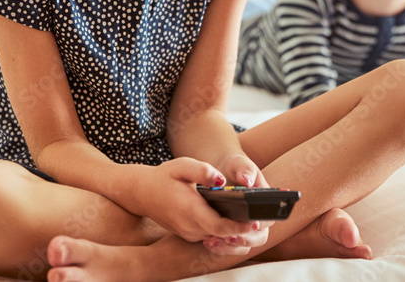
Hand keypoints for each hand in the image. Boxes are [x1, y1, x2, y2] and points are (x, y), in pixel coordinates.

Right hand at [127, 158, 262, 250]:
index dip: (239, 227)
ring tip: (254, 222)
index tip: (255, 222)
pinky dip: (225, 232)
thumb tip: (222, 179)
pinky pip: (212, 236)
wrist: (142, 193)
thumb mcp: (181, 166)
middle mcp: (191, 227)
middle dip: (243, 230)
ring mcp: (190, 233)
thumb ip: (202, 171)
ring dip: (236, 233)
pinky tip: (238, 222)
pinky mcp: (190, 234)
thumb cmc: (164, 177)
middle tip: (263, 220)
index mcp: (190, 211)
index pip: (220, 226)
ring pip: (219, 237)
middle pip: (223, 234)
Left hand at [203, 153, 271, 255]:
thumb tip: (247, 181)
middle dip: (246, 239)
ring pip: (245, 246)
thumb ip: (245, 169)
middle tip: (230, 236)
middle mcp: (258, 218)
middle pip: (259, 237)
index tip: (251, 223)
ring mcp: (244, 227)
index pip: (268, 218)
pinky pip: (230, 247)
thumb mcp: (240, 164)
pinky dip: (220, 247)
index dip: (260, 223)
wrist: (221, 172)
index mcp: (265, 202)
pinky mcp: (231, 232)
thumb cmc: (235, 167)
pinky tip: (208, 241)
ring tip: (215, 240)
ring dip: (231, 247)